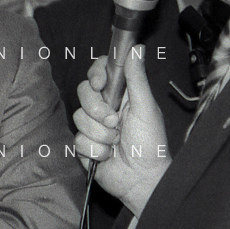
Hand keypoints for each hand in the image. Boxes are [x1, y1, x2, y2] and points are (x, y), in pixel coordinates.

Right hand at [73, 46, 170, 216]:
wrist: (143, 179)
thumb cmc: (151, 144)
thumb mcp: (146, 108)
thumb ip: (137, 78)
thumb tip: (137, 48)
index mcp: (121, 95)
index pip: (100, 72)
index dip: (96, 74)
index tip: (100, 84)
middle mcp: (104, 107)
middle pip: (83, 92)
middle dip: (97, 109)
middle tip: (115, 121)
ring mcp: (93, 126)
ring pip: (79, 117)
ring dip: (100, 133)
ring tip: (116, 142)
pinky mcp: (84, 145)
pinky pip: (78, 139)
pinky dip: (95, 149)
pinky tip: (108, 155)